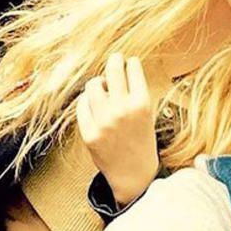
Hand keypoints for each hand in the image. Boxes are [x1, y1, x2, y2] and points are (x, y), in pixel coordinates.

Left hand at [76, 53, 158, 206]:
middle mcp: (122, 110)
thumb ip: (134, 94)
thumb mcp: (148, 115)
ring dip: (98, 82)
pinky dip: (86, 100)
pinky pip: (82, 105)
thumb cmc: (142, 141)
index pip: (133, 70)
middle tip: (115, 58)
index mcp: (142, 104)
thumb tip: (117, 70)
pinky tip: (92, 102)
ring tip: (103, 86)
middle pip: (113, 71)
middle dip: (114, 61)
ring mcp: (104, 121)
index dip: (130, 63)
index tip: (128, 60)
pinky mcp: (89, 132)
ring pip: (93, 86)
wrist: (134, 172)